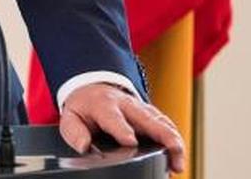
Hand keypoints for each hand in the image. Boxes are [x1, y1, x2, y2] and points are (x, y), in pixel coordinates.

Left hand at [59, 82, 185, 174]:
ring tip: (179, 163)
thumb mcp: (71, 116)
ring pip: (163, 123)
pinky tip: (179, 157)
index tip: (131, 142)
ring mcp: (142, 109)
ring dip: (174, 141)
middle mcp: (127, 105)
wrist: (94, 87)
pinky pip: (167, 125)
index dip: (123, 130)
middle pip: (149, 119)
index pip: (115, 118)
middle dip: (163, 136)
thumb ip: (74, 132)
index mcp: (105, 105)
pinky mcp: (151, 115)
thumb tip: (83, 146)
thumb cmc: (84, 107)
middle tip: (173, 154)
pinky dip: (175, 140)